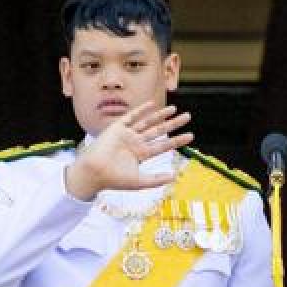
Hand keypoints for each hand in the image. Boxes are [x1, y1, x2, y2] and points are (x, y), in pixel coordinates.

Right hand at [64, 100, 191, 199]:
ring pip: (148, 122)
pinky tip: (152, 105)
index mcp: (142, 154)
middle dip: (173, 124)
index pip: (164, 145)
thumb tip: (174, 176)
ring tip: (175, 109)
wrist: (95, 172)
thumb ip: (157, 179)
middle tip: (188, 117)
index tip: (191, 135)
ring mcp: (127, 134)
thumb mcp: (140, 181)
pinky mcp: (117, 128)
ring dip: (161, 115)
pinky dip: (141, 110)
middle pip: (159, 130)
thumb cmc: (115, 179)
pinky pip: (131, 116)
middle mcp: (136, 142)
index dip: (177, 140)